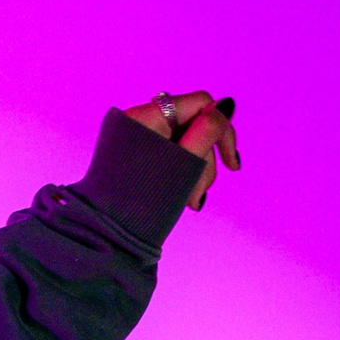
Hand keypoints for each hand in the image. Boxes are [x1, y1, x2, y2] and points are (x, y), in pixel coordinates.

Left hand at [124, 91, 241, 210]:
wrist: (107, 236)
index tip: (232, 164)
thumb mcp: (185, 164)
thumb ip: (208, 131)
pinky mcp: (134, 154)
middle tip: (201, 195)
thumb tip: (226, 105)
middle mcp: (140, 119)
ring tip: (191, 202)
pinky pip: (168, 154)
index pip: (201, 103)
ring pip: (183, 143)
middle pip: (193, 126)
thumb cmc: (145, 203)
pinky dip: (180, 173)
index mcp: (148, 115)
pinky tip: (183, 197)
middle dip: (204, 160)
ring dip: (195, 171)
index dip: (223, 129)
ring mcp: (136, 137)